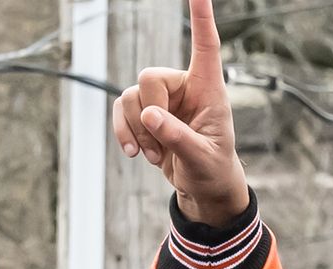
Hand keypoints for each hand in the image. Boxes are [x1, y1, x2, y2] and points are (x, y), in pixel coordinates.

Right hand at [111, 0, 249, 226]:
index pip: (206, 47)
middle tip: (163, 145)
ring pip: (130, 96)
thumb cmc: (213, 169)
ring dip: (137, 131)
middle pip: (148, 77)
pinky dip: (124, 133)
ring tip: (157, 156)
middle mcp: (184, 88)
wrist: (203, 187)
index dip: (201, 18)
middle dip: (150, 113)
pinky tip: (136, 154)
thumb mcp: (202, 158)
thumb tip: (149, 116)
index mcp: (210, 90)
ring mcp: (162, 99)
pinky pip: (119, 110)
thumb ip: (178, 137)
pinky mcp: (144, 113)